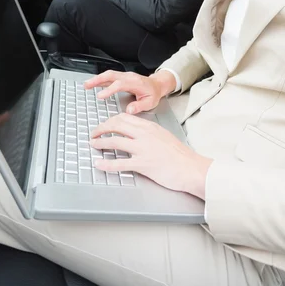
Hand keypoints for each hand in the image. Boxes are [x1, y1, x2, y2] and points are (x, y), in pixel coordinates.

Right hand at [84, 69, 175, 114]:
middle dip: (98, 80)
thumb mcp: (150, 102)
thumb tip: (129, 110)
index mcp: (135, 82)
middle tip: (87, 85)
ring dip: (97, 78)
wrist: (157, 85)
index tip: (100, 96)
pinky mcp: (122, 77)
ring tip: (86, 85)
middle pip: (111, 75)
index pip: (119, 84)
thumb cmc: (153, 93)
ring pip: (109, 74)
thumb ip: (139, 106)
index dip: (109, 90)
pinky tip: (93, 83)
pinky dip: (101, 79)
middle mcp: (129, 77)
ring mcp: (125, 76)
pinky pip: (110, 76)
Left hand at [91, 113, 211, 198]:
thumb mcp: (164, 136)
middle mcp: (144, 134)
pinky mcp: (142, 164)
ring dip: (101, 142)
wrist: (191, 168)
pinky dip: (106, 164)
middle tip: (94, 133)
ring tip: (93, 144)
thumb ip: (149, 133)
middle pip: (116, 125)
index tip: (105, 125)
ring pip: (115, 141)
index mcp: (149, 127)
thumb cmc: (180, 155)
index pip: (124, 117)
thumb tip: (136, 133)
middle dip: (101, 128)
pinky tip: (99, 164)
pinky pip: (119, 163)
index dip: (110, 120)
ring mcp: (143, 149)